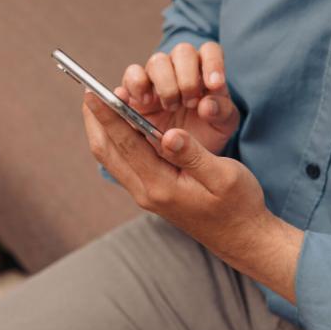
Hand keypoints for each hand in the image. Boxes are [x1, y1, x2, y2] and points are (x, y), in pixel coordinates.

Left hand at [81, 90, 301, 303]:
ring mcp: (146, 195)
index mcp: (161, 186)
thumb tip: (169, 133)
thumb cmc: (238, 205)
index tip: (93, 92)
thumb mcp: (224, 177)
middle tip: (88, 92)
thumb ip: (194, 155)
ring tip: (98, 105)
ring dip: (102, 131)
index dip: (108, 115)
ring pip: (112, 159)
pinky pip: (123, 163)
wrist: (241, 237)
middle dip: (95, 121)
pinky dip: (116, 141)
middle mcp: (146, 192)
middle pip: (107, 152)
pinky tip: (121, 126)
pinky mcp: (152, 194)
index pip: (126, 144)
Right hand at [114, 41, 239, 154]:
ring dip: (166, 84)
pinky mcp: (134, 89)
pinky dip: (138, 84)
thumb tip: (207, 105)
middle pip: (183, 51)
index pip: (210, 50)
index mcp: (205, 70)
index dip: (213, 63)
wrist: (180, 154)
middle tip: (190, 103)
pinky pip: (132, 74)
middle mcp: (180, 68)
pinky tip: (147, 103)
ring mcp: (156, 76)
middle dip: (188, 78)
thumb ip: (222, 112)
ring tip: (171, 107)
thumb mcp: (222, 126)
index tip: (215, 86)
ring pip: (158, 60)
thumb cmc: (205, 133)